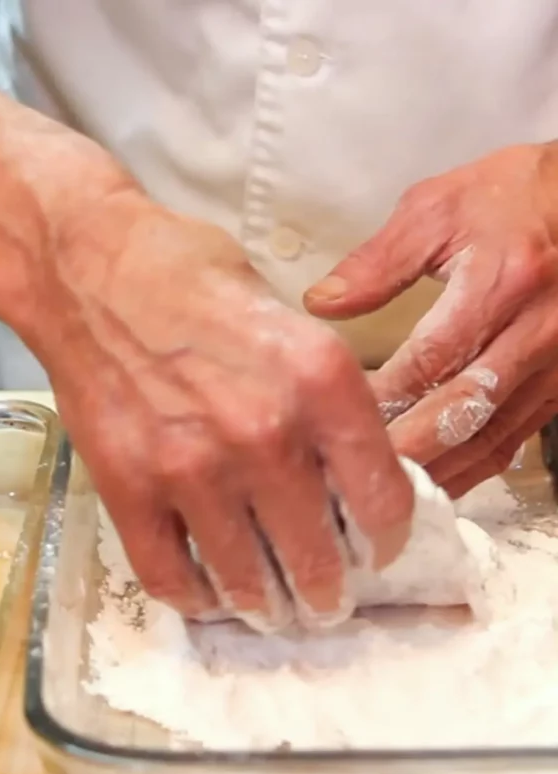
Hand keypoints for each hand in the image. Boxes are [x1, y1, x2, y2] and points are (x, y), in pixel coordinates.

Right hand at [30, 190, 412, 631]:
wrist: (86, 270)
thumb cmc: (189, 279)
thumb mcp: (288, 318)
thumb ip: (323, 399)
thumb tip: (348, 475)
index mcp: (320, 380)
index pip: (382, 499)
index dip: (387, 540)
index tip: (377, 552)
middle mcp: (263, 432)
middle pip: (318, 555)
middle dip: (328, 592)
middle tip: (325, 602)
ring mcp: (190, 468)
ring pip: (246, 580)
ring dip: (265, 608)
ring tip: (270, 611)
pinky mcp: (127, 487)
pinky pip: (168, 576)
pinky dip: (193, 600)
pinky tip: (205, 596)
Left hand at [304, 143, 557, 497]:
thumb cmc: (519, 197)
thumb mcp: (441, 208)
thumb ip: (378, 261)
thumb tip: (321, 303)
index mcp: (503, 284)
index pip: (428, 362)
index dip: (378, 398)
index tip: (329, 419)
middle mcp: (536, 334)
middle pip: (459, 414)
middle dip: (400, 452)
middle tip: (346, 476)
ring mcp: (556, 366)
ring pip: (488, 441)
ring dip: (433, 472)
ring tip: (378, 495)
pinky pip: (511, 441)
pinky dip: (468, 469)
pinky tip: (430, 483)